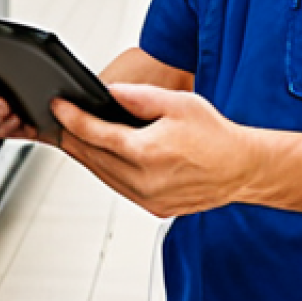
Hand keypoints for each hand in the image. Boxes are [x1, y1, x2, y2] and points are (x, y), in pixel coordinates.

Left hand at [52, 83, 257, 216]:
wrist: (243, 169)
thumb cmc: (215, 135)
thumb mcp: (177, 102)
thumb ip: (138, 96)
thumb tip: (107, 92)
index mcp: (148, 152)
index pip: (94, 134)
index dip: (71, 118)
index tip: (57, 106)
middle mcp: (145, 181)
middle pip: (92, 156)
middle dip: (71, 136)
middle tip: (57, 119)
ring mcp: (148, 198)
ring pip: (101, 174)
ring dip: (85, 154)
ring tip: (72, 134)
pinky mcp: (154, 207)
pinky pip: (117, 186)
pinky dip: (105, 169)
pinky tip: (100, 155)